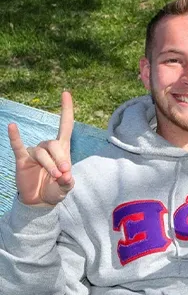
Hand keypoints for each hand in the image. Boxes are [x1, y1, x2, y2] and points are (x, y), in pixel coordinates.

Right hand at [8, 91, 74, 206]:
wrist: (40, 201)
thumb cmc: (55, 189)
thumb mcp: (66, 187)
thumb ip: (68, 182)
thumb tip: (66, 177)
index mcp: (62, 149)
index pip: (65, 125)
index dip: (66, 110)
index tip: (66, 93)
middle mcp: (48, 147)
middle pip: (54, 144)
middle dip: (61, 159)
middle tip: (63, 173)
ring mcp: (34, 152)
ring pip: (42, 153)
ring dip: (50, 165)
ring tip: (56, 177)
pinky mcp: (22, 159)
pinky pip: (17, 146)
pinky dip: (15, 136)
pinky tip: (12, 126)